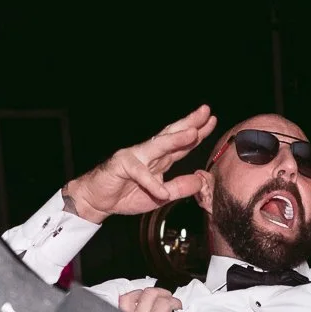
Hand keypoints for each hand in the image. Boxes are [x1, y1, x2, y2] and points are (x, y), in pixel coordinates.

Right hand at [63, 106, 217, 223]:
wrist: (98, 200)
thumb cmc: (127, 194)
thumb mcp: (160, 197)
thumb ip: (178, 188)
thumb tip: (200, 181)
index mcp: (159, 159)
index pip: (181, 144)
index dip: (197, 133)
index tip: (212, 121)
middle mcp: (149, 153)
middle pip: (172, 135)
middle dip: (190, 123)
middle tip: (206, 112)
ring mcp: (135, 156)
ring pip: (157, 146)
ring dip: (175, 139)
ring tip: (192, 133)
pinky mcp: (121, 165)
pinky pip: (140, 174)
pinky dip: (151, 183)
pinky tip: (162, 192)